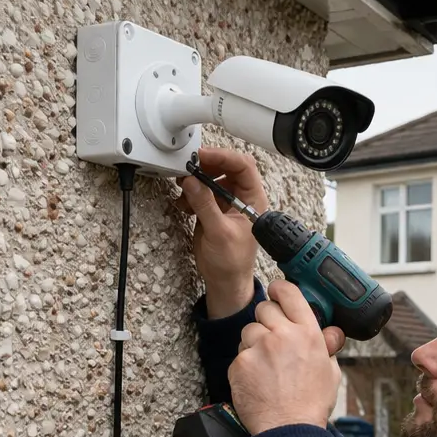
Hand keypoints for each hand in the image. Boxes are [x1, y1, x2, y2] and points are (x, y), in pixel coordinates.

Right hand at [177, 146, 267, 318]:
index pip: (243, 166)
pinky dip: (189, 193)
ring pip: (211, 178)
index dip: (223, 156)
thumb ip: (205, 205)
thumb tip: (192, 181)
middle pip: (226, 167)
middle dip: (206, 166)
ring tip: (183, 186)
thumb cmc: (233, 262)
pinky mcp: (212, 209)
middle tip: (188, 166)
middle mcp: (242, 197)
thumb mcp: (219, 233)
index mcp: (253, 200)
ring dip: (195, 179)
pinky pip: (200, 191)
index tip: (202, 155)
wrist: (224, 281)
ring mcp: (226, 202)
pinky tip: (184, 203)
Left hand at [228, 280, 347, 434]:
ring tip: (267, 366)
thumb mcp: (330, 372)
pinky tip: (257, 380)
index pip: (289, 294)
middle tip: (273, 339)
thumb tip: (333, 332)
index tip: (277, 292)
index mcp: (307, 333)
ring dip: (254, 343)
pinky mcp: (240, 363)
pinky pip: (239, 354)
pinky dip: (245, 365)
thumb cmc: (310, 405)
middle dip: (267, 321)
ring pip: (248, 331)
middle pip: (264, 308)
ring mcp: (258, 348)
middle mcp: (282, 335)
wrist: (288, 430)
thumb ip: (328, 347)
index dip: (280, 290)